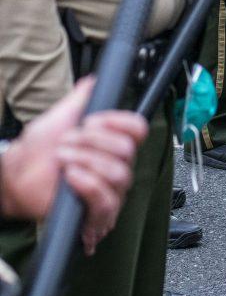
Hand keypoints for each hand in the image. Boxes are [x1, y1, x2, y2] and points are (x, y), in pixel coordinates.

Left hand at [0, 77, 146, 254]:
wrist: (17, 175)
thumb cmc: (39, 149)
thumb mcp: (61, 116)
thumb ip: (81, 97)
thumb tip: (95, 80)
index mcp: (112, 143)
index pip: (138, 130)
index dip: (119, 122)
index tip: (93, 120)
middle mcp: (116, 167)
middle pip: (126, 150)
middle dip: (93, 141)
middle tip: (68, 140)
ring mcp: (108, 191)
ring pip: (118, 174)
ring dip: (86, 161)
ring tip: (64, 159)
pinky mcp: (95, 215)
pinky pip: (106, 200)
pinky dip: (88, 184)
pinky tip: (71, 176)